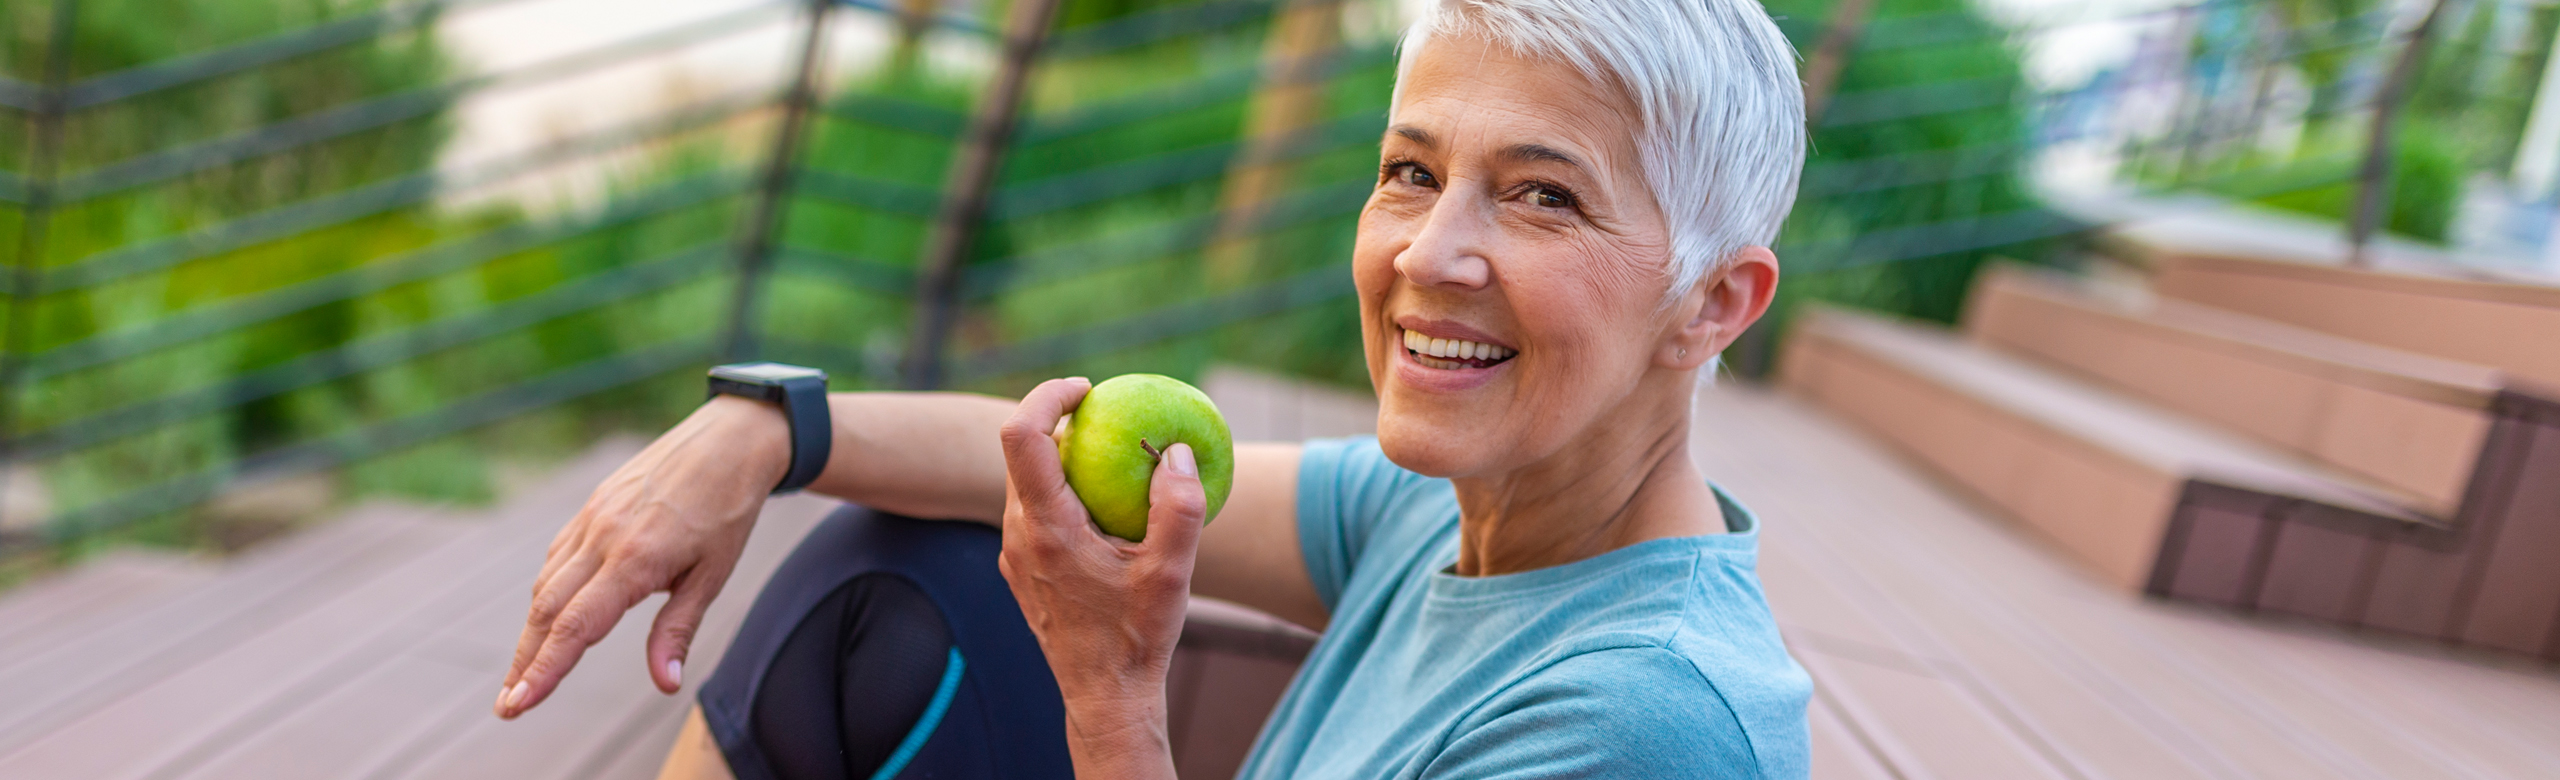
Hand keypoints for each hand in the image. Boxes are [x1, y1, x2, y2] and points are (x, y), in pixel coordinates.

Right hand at [496, 396, 790, 718]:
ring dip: (531, 633)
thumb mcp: (713, 575)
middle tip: (507, 706)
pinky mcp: (590, 507)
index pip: (577, 626)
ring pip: (546, 585)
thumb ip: (679, 629)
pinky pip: (557, 557)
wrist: (727, 441)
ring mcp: (591, 519)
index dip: (545, 669)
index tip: (518, 703)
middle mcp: (602, 538)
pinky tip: (547, 618)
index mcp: (634, 559)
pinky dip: (546, 594)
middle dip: (525, 662)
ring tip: (522, 674)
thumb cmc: (727, 510)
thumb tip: (665, 683)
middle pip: (548, 612)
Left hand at [995, 378, 1201, 777]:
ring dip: (1062, 460)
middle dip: (1058, 421)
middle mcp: (1018, 535)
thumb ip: (1178, 508)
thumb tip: (1178, 451)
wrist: (1104, 696)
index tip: (1087, 390)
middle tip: (1108, 416)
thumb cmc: (1137, 637)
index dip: (1047, 395)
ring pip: (1025, 483)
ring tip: (1113, 462)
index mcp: (1046, 528)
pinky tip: (1105, 509)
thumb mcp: (1172, 573)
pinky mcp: (1022, 568)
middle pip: (1020, 452)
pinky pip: (1033, 511)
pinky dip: (1063, 493)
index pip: (1022, 435)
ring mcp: (1014, 554)